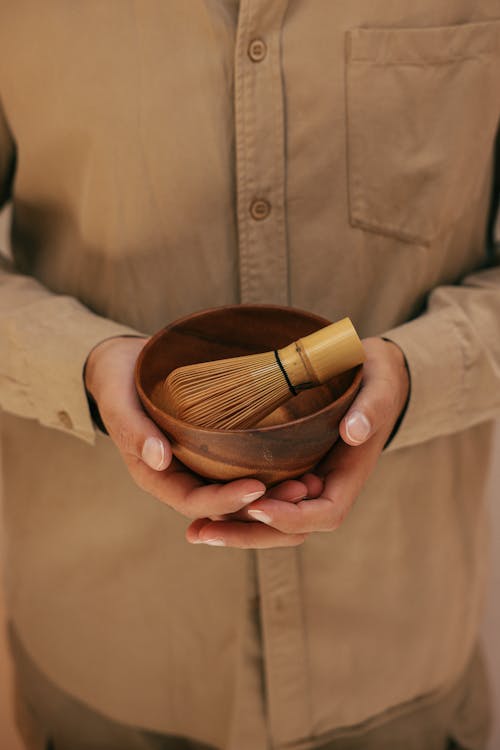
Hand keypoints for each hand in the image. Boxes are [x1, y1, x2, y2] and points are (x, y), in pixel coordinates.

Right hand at [84, 336, 311, 533]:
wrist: (126, 365)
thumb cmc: (119, 381)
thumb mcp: (119, 401)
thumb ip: (134, 430)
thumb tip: (159, 458)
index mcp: (157, 475)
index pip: (194, 502)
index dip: (225, 501)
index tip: (257, 488)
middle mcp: (183, 475)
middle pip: (224, 504)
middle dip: (261, 503)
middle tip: (301, 491)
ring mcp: (201, 462)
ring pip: (239, 488)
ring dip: (274, 491)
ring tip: (310, 481)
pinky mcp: (216, 445)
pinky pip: (244, 464)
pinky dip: (271, 467)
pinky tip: (301, 458)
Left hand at [186, 337, 409, 546]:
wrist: (369, 376)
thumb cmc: (376, 379)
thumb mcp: (380, 386)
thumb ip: (372, 408)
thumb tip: (353, 431)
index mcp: (349, 475)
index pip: (325, 513)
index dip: (291, 516)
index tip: (258, 506)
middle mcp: (325, 487)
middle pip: (290, 529)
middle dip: (249, 534)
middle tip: (204, 532)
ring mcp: (304, 482)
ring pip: (271, 521)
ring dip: (235, 529)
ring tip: (195, 531)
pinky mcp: (286, 470)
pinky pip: (261, 498)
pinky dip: (234, 508)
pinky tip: (201, 509)